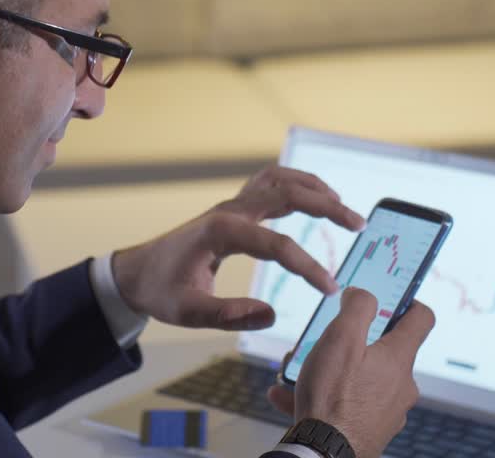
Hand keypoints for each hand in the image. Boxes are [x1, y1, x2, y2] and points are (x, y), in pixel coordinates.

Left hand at [110, 166, 364, 330]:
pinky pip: (270, 183)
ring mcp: (232, 204)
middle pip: (286, 193)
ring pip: (280, 179)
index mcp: (220, 233)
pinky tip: (317, 198)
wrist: (136, 272)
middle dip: (325, 206)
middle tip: (359, 225)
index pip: (275, 244)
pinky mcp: (235, 207)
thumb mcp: (188, 312)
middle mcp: (229, 210)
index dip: (306, 265)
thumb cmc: (161, 291)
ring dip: (314, 188)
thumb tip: (271, 315)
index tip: (330, 288)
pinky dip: (298, 184)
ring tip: (344, 209)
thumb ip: (228, 315)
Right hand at [266, 288, 435, 457]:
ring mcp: (387, 410)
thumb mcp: (341, 338)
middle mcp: (400, 385)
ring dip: (331, 370)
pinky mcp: (370, 430)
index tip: (390, 296)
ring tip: (297, 369)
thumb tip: (363, 293)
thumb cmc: (333, 397)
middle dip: (352, 341)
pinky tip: (289, 394)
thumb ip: (357, 308)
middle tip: (326, 339)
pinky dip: (323, 397)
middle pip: (384, 350)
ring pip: (360, 378)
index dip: (407, 301)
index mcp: (399, 358)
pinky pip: (347, 404)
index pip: (421, 319)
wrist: (324, 453)